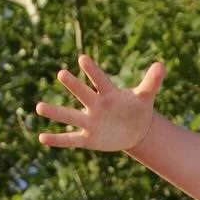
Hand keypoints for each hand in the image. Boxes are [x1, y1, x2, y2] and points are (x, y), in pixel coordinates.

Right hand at [36, 55, 164, 153]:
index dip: (93, 71)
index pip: (100, 80)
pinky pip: (71, 139)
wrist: (133, 129)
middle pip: (83, 94)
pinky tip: (42, 139)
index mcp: (108, 93)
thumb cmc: (136, 108)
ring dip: (55, 112)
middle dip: (74, 86)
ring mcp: (90, 121)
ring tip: (38, 107)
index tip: (83, 59)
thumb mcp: (146, 96)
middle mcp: (95, 105)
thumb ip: (152, 82)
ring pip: (70, 116)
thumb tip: (161, 65)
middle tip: (62, 74)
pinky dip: (58, 140)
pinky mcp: (88, 138)